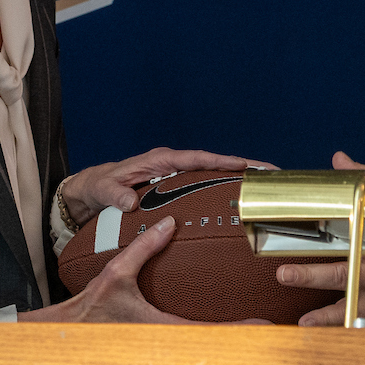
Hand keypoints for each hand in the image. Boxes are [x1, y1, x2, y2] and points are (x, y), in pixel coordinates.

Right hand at [22, 217, 258, 323]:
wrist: (70, 329)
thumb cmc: (90, 306)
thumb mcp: (116, 272)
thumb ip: (144, 248)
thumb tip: (169, 222)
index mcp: (163, 327)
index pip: (211, 333)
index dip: (240, 330)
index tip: (265, 326)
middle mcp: (168, 338)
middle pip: (217, 341)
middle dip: (245, 335)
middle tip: (275, 327)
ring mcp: (165, 340)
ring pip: (206, 341)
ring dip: (231, 336)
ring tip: (259, 326)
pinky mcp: (160, 336)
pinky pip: (192, 335)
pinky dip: (212, 331)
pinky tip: (224, 323)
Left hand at [57, 146, 271, 227]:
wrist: (90, 190)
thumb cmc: (98, 186)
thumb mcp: (103, 189)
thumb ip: (115, 194)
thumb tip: (130, 203)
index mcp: (161, 160)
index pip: (201, 159)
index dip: (227, 161)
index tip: (252, 165)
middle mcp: (173, 165)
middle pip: (216, 165)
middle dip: (245, 168)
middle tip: (274, 176)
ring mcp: (176, 176)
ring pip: (214, 177)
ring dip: (239, 181)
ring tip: (267, 190)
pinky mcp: (175, 188)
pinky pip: (204, 189)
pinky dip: (222, 193)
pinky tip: (238, 205)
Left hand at [274, 151, 364, 326]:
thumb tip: (340, 160)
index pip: (351, 228)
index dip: (328, 223)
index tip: (302, 220)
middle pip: (343, 273)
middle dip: (313, 275)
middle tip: (286, 274)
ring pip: (349, 305)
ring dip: (325, 313)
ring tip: (304, 321)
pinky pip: (358, 320)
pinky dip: (337, 325)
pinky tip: (313, 329)